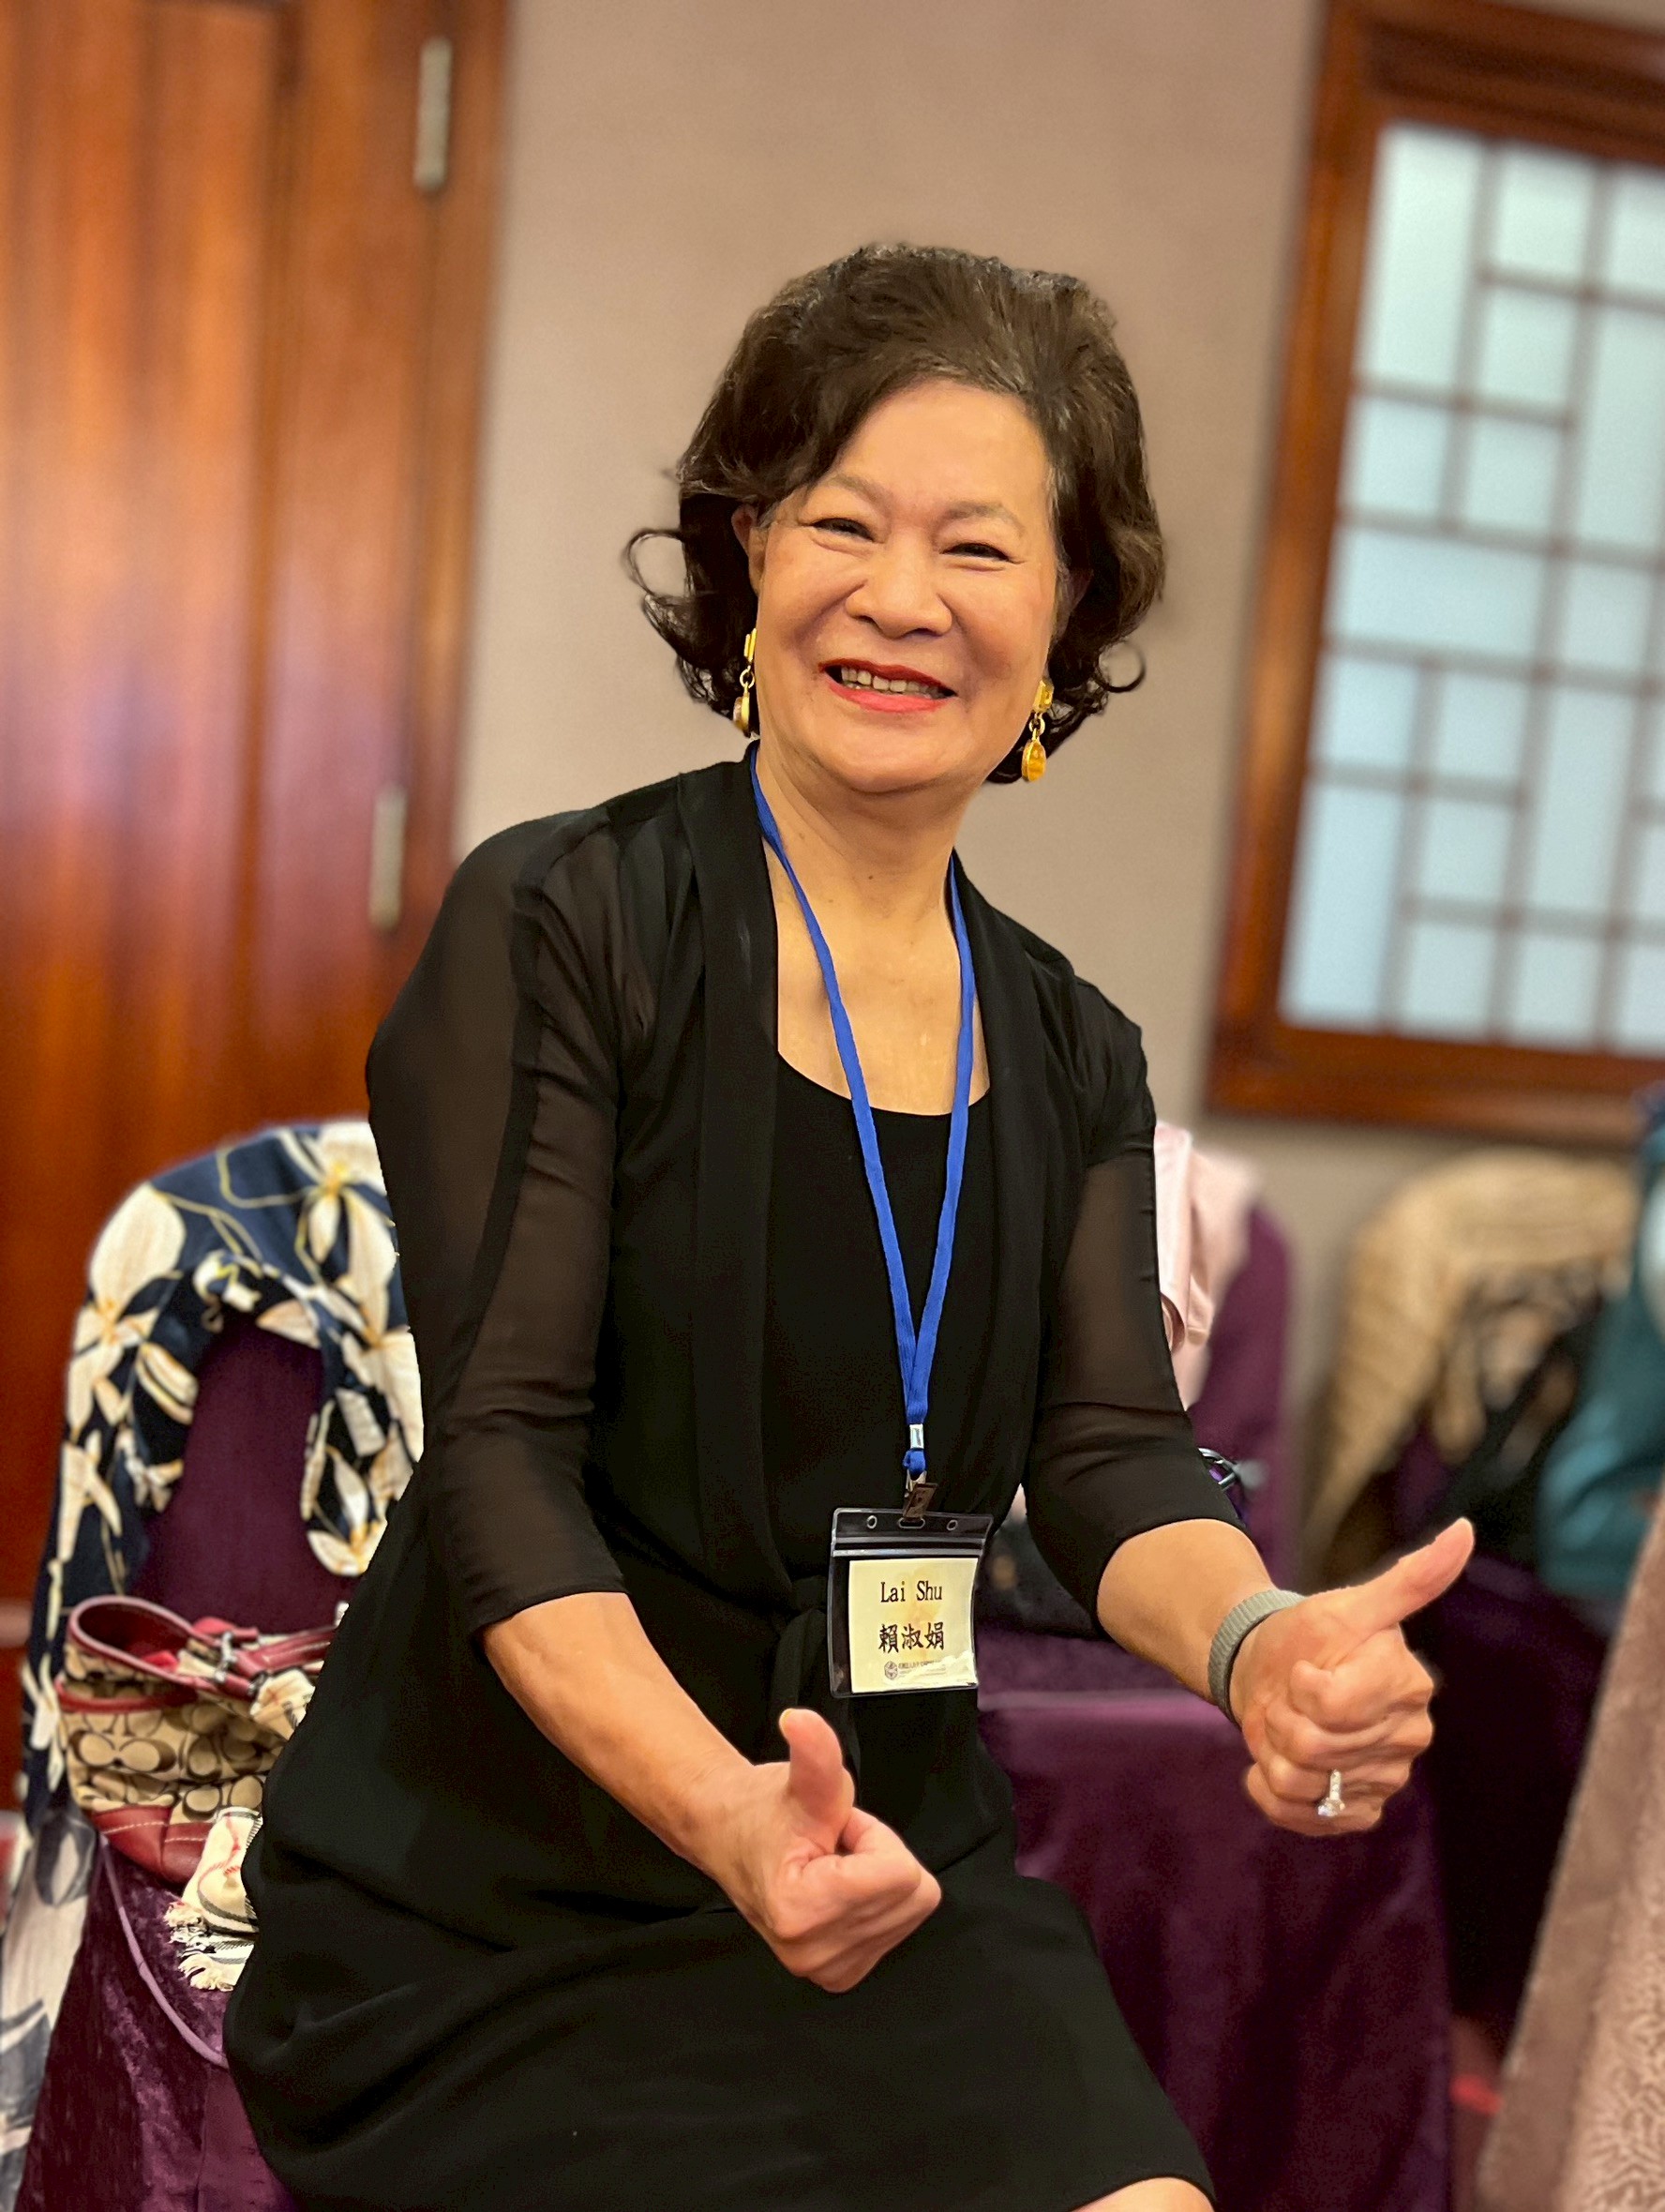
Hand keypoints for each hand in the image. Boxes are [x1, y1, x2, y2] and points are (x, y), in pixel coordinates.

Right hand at [694, 1708, 941, 1990]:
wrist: (730, 1838)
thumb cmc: (762, 1814)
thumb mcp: (799, 1779)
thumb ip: (816, 1753)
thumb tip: (802, 1721)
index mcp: (803, 1911)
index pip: (902, 1873)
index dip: (873, 1836)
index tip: (836, 1831)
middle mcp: (815, 1952)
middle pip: (912, 1893)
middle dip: (879, 1857)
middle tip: (834, 1846)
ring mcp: (828, 1969)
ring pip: (910, 1909)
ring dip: (878, 1878)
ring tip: (833, 1863)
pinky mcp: (840, 1973)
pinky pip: (898, 1927)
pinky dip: (877, 1901)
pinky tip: (839, 1887)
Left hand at [1229, 1519, 1474, 1835]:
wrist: (1273, 1675)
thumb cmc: (1311, 1636)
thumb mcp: (1350, 1606)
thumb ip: (1410, 1579)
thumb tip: (1465, 1529)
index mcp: (1409, 1687)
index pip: (1332, 1705)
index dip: (1301, 1685)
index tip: (1304, 1667)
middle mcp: (1407, 1738)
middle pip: (1312, 1746)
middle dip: (1283, 1717)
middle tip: (1292, 1696)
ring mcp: (1384, 1781)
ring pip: (1303, 1785)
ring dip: (1273, 1753)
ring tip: (1287, 1726)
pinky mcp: (1356, 1814)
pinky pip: (1301, 1818)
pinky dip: (1270, 1792)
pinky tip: (1274, 1764)